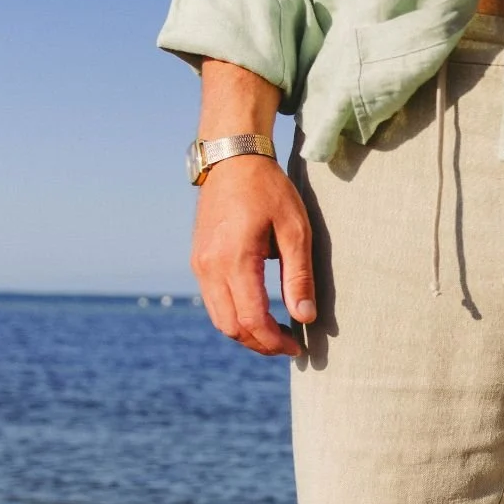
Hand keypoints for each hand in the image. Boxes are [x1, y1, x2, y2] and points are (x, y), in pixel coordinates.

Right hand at [191, 154, 316, 356]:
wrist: (232, 157)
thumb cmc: (268, 189)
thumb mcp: (294, 230)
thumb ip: (299, 276)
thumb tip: (305, 316)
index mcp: (235, 260)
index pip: (252, 320)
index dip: (274, 341)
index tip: (296, 347)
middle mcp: (210, 267)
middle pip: (232, 327)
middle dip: (260, 343)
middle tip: (288, 344)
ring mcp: (200, 265)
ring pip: (220, 320)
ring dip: (246, 334)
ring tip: (275, 332)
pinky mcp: (198, 261)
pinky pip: (214, 303)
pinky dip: (234, 317)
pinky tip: (257, 313)